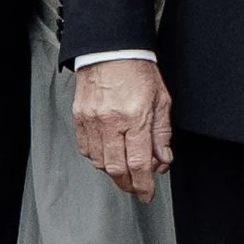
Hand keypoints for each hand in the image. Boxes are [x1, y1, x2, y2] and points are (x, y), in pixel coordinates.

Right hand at [71, 61, 171, 202]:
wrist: (110, 49)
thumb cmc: (137, 70)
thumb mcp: (161, 100)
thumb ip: (162, 133)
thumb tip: (163, 159)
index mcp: (135, 117)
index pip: (139, 163)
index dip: (144, 185)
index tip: (147, 194)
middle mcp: (111, 121)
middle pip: (117, 168)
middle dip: (129, 184)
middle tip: (136, 187)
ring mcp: (92, 120)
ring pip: (100, 162)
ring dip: (114, 172)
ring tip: (125, 170)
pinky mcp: (80, 117)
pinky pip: (87, 149)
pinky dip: (98, 158)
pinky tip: (108, 154)